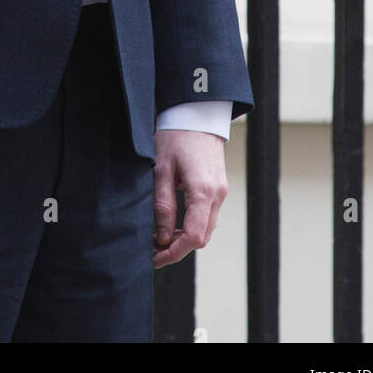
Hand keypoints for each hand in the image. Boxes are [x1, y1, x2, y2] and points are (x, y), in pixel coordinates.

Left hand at [152, 129, 227, 267]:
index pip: (193, 237)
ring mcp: (220, 192)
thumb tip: (162, 237)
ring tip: (159, 235)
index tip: (154, 258)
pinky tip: (174, 221)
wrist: (196, 113)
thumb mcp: (161, 169)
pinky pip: (207, 216)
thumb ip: (162, 205)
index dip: (173, 253)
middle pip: (201, 237)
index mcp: (203, 191)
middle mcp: (216, 195)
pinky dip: (192, 225)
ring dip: (185, 238)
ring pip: (205, 228)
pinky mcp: (218, 187)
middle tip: (152, 248)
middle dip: (178, 248)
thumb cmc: (176, 136)